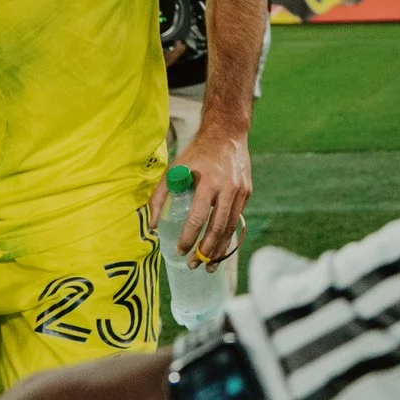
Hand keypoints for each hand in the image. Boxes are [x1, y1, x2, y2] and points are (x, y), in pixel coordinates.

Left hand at [156, 128, 251, 268]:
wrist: (227, 134)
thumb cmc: (197, 153)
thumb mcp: (175, 169)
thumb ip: (160, 196)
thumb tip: (153, 225)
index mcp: (209, 181)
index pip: (198, 217)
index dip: (189, 237)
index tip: (180, 250)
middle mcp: (228, 188)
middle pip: (218, 227)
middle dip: (205, 250)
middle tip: (193, 264)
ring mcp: (240, 191)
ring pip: (230, 228)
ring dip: (219, 249)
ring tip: (209, 265)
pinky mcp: (247, 192)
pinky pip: (237, 220)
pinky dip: (228, 236)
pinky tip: (220, 247)